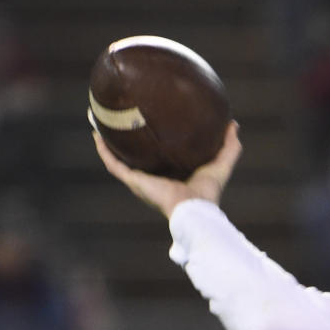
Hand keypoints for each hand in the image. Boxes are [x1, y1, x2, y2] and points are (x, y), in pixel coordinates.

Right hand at [92, 119, 242, 217]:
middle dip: (126, 141)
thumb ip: (229, 146)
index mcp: (171, 177)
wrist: (193, 210)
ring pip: (118, 159)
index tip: (150, 125)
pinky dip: (103, 150)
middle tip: (119, 120)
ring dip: (107, 142)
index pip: (160, 158)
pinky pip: (113, 164)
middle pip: (135, 157)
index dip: (154, 143)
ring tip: (99, 121)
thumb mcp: (221, 164)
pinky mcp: (133, 182)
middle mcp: (153, 179)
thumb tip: (233, 124)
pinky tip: (96, 133)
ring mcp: (140, 181)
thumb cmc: (208, 193)